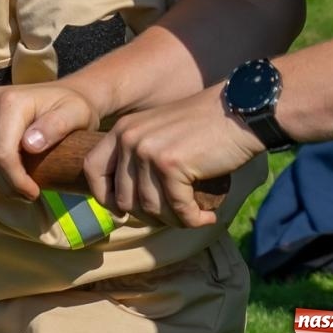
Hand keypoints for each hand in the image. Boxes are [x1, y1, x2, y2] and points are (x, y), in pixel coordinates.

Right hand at [0, 81, 99, 200]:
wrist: (62, 94)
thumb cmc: (72, 108)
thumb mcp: (76, 115)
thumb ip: (56, 127)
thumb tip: (30, 145)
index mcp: (11, 101)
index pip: (2, 153)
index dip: (15, 180)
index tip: (33, 194)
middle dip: (3, 183)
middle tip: (24, 195)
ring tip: (9, 185)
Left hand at [83, 86, 263, 227]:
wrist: (240, 112)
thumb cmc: (206, 128)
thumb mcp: (160, 134)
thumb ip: (141, 157)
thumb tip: (128, 203)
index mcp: (122, 130)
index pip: (92, 169)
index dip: (104, 197)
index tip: (123, 212)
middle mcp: (129, 138)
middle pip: (124, 198)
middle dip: (149, 216)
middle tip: (175, 215)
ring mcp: (148, 150)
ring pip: (151, 208)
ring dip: (175, 220)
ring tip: (195, 215)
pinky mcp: (171, 164)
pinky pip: (177, 209)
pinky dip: (193, 219)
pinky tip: (207, 217)